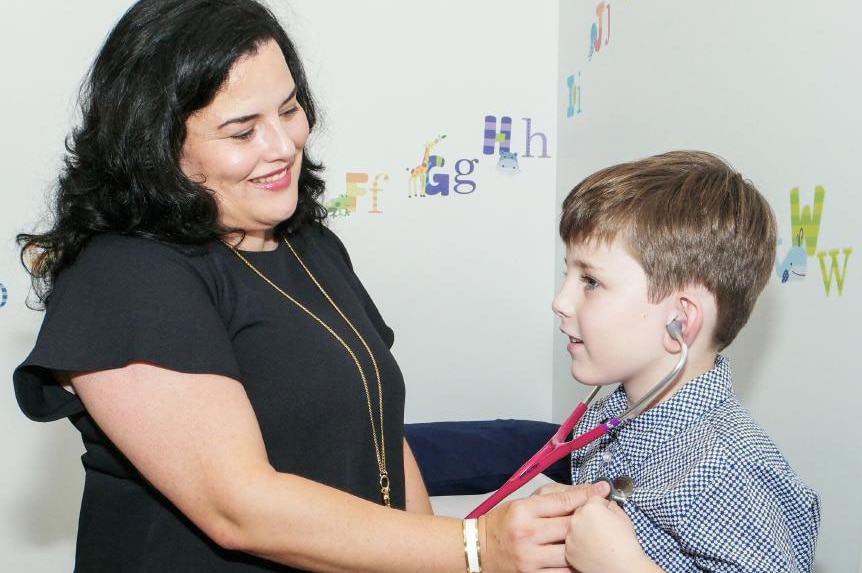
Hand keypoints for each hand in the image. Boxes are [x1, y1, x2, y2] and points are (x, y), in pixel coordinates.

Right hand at [481, 481, 608, 572]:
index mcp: (523, 511)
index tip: (602, 490)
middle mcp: (526, 534)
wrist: (478, 551)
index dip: (586, 495)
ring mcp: (530, 559)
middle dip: (589, 520)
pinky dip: (575, 566)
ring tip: (595, 539)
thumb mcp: (520, 504)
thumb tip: (582, 492)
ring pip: (571, 553)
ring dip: (585, 546)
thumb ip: (549, 499)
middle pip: (570, 527)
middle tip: (604, 515)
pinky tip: (581, 558)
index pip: (562, 501)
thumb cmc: (502, 525)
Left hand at [565, 496, 654, 572]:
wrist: (622, 567)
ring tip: (597, 540)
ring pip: (574, 527)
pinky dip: (579, 545)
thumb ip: (611, 506)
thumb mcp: (623, 517)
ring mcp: (570, 536)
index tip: (606, 513)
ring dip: (582, 530)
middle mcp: (576, 519)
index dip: (602, 506)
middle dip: (589, 517)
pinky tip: (591, 549)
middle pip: (581, 511)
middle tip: (601, 528)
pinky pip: (572, 542)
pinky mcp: (568, 551)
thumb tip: (607, 504)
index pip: (593, 499)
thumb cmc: (625, 543)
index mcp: (590, 508)